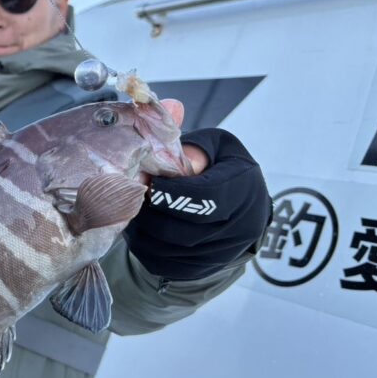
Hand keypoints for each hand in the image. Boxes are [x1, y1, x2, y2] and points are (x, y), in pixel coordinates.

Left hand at [125, 128, 271, 280]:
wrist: (234, 215)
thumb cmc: (219, 172)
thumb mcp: (212, 147)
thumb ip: (186, 136)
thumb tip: (171, 107)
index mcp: (245, 186)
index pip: (204, 197)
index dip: (170, 191)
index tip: (149, 180)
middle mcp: (242, 224)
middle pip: (182, 226)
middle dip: (151, 208)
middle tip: (132, 193)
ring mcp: (222, 254)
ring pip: (168, 247)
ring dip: (143, 226)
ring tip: (134, 207)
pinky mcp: (201, 270)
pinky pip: (163, 261)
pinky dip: (144, 243)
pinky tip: (141, 225)